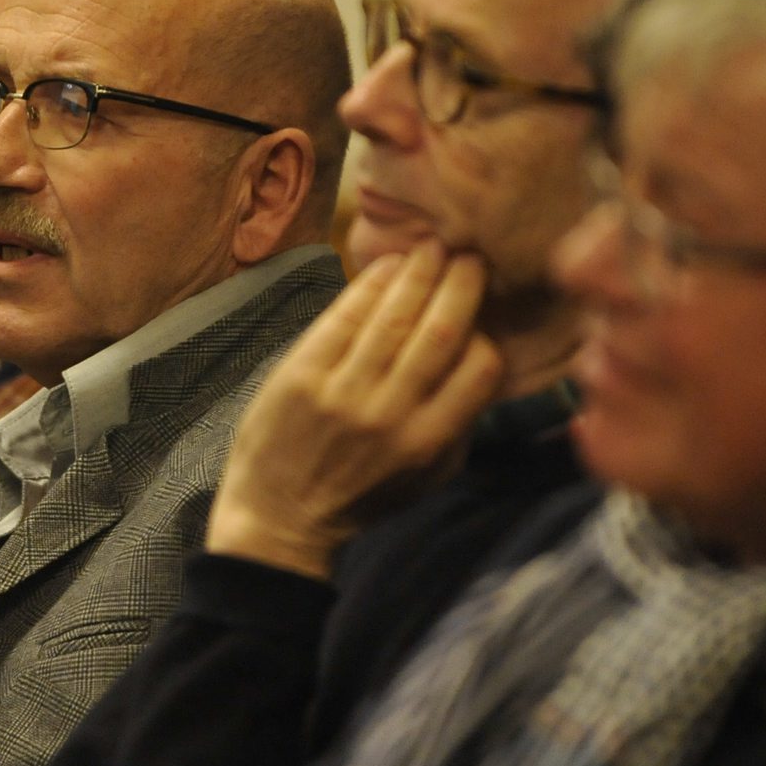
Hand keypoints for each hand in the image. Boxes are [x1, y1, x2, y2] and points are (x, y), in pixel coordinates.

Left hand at [206, 242, 504, 579]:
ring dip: (418, 272)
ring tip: (433, 247)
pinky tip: (387, 266)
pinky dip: (370, 285)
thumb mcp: (427, 478)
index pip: (479, 369)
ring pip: (393, 316)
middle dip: (460, 284)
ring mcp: (342, 393)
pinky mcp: (300, 375)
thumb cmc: (362, 496)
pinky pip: (344, 317)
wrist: (279, 518)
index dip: (486, 333)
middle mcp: (389, 415)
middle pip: (440, 331)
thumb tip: (485, 358)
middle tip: (469, 256)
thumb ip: (460, 425)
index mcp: (428, 442)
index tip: (482, 311)